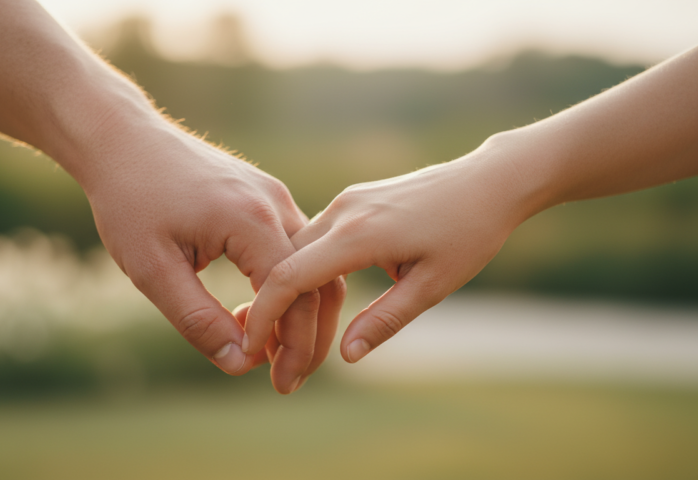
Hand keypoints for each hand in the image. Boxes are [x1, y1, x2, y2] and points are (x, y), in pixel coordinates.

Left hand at [76, 114, 344, 392]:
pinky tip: (253, 312)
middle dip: (306, 338)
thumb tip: (240, 364)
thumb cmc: (129, 200)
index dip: (288, 344)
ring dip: (298, 313)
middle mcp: (275, 204)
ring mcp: (274, 196)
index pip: (295, 295)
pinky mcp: (264, 195)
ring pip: (311, 265)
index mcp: (252, 220)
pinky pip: (292, 248)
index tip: (269, 378)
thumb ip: (197, 320)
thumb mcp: (152, 269)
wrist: (121, 139)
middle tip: (285, 381)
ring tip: (270, 355)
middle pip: (317, 281)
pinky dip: (285, 287)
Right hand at [245, 144, 527, 362]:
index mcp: (358, 235)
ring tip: (288, 328)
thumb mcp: (433, 286)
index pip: (290, 277)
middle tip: (269, 351)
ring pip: (295, 246)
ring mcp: (346, 201)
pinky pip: (314, 234)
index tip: (251, 346)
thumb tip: (346, 357)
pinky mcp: (352, 199)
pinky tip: (311, 293)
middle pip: (283, 261)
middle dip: (270, 306)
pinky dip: (305, 265)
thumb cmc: (469, 234)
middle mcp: (342, 212)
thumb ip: (385, 321)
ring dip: (287, 285)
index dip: (265, 315)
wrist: (488, 181)